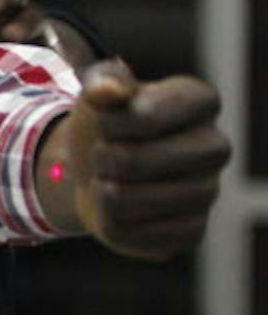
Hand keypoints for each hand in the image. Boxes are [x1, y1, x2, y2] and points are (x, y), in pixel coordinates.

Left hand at [34, 60, 229, 258]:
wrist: (102, 171)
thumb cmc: (106, 125)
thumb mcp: (98, 94)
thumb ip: (102, 83)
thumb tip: (108, 91)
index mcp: (200, 102)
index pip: (141, 117)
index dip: (107, 123)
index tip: (107, 122)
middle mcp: (216, 146)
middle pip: (131, 161)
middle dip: (101, 158)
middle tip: (105, 154)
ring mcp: (209, 191)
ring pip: (122, 199)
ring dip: (101, 189)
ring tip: (113, 179)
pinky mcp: (192, 231)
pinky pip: (125, 231)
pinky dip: (107, 220)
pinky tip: (123, 208)